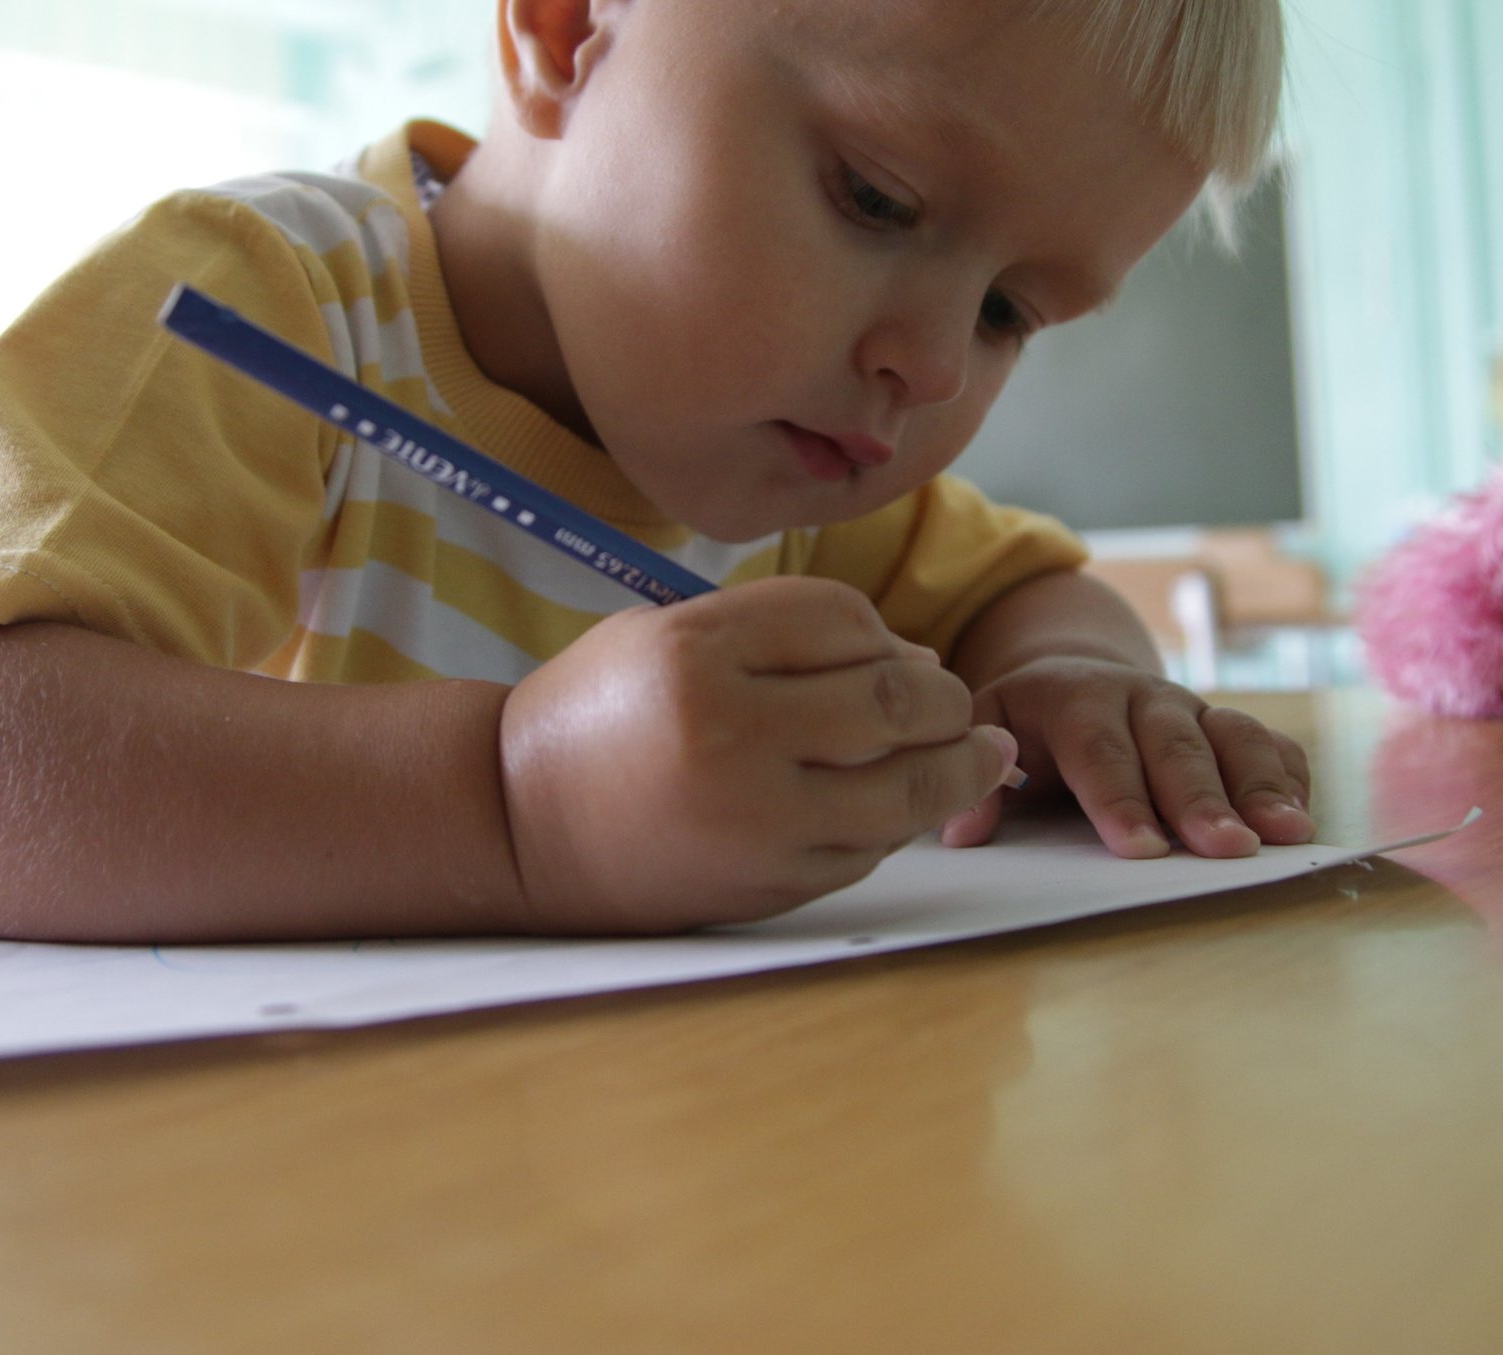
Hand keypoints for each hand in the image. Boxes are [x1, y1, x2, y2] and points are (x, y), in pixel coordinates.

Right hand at [499, 577, 1016, 930]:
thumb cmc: (598, 717)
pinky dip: (901, 822)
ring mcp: (754, 819)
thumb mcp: (667, 635)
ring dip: (960, 766)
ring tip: (985, 752)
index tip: (899, 647)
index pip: (844, 619)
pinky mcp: (766, 883)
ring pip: (905, 786)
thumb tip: (917, 660)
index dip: (887, 631)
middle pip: (892, 698)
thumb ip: (780, 633)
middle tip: (957, 702)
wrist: (517, 825)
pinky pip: (869, 847)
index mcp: (698, 655)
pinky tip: (909, 804)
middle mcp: (730, 735)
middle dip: (944, 698)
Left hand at [942, 657, 1313, 858]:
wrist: (1073, 675)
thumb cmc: (1027, 724)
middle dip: (1202, 800)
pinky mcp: (1226, 727)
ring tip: (1285, 835)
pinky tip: (1300, 819)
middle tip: (1226, 850)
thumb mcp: (989, 732)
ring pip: (1233, 737)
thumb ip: (979, 780)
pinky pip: (1269, 745)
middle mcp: (1142, 696)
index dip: (1121, 799)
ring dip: (1260, 786)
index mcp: (1075, 696)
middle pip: (1175, 746)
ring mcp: (1192, 708)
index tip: (1141, 850)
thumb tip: (963, 831)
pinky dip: (1289, 778)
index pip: (1099, 748)